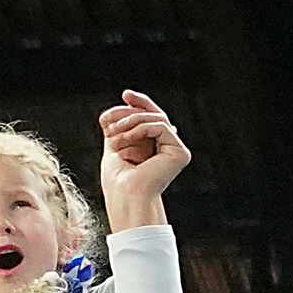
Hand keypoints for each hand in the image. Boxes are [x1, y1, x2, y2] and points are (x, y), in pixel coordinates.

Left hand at [97, 89, 190, 222]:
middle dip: (136, 107)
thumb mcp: (116, 145)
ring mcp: (176, 152)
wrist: (125, 197)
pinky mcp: (180, 153)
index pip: (152, 120)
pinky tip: (126, 138)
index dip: (141, 105)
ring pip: (157, 119)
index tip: (125, 95)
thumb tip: (115, 109)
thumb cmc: (118, 181)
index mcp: (156, 151)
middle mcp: (169, 151)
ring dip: (131, 120)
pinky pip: (161, 126)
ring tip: (113, 133)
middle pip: (157, 116)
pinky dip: (140, 127)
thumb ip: (120, 127)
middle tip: (123, 98)